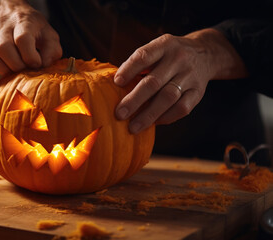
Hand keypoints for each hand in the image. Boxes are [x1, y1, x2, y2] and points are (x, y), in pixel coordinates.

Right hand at [0, 0, 61, 77]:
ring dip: (1, 69)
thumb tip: (42, 66)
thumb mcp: (49, 36)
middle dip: (15, 65)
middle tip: (23, 69)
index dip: (30, 56)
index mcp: (23, 22)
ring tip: (12, 70)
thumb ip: (52, 52)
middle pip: (3, 48)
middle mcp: (3, 26)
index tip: (36, 64)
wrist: (11, 16)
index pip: (23, 39)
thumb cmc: (34, 32)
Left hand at [114, 28, 247, 133]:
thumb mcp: (157, 50)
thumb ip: (139, 64)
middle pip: (154, 82)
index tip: (116, 83)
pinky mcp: (198, 92)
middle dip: (134, 100)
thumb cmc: (169, 56)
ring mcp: (190, 76)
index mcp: (164, 45)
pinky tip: (152, 123)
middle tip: (119, 114)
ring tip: (133, 127)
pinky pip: (181, 108)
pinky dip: (165, 117)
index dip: (129, 69)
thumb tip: (114, 86)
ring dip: (148, 114)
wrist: (206, 54)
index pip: (144, 56)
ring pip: (167, 98)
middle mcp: (178, 59)